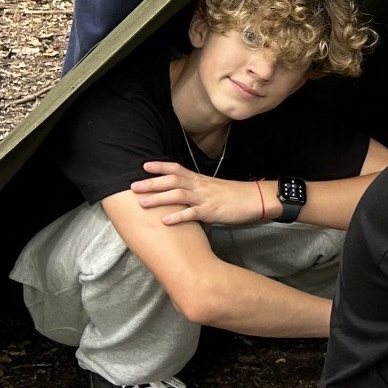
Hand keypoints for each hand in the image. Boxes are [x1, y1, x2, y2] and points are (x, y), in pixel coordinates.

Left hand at [130, 162, 267, 225]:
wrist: (255, 199)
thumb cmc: (234, 195)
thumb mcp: (213, 188)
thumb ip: (197, 189)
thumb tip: (181, 193)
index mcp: (200, 179)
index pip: (177, 168)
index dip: (160, 166)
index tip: (143, 166)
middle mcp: (200, 186)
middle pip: (172, 180)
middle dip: (151, 183)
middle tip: (132, 186)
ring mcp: (205, 198)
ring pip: (178, 195)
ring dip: (159, 198)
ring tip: (142, 203)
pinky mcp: (211, 211)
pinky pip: (192, 214)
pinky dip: (178, 217)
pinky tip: (165, 221)